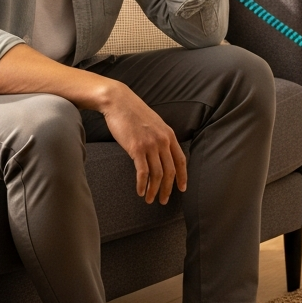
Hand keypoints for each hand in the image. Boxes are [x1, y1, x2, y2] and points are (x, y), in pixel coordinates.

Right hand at [101, 83, 187, 204]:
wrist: (119, 101)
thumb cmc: (134, 113)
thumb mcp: (155, 123)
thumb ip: (161, 137)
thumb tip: (163, 153)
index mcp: (169, 134)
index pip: (181, 160)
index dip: (183, 176)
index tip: (182, 189)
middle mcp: (163, 140)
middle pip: (170, 171)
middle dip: (168, 189)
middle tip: (163, 200)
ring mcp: (150, 144)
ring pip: (157, 175)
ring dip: (154, 190)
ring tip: (150, 199)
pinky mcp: (136, 148)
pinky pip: (143, 172)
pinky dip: (142, 185)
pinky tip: (140, 191)